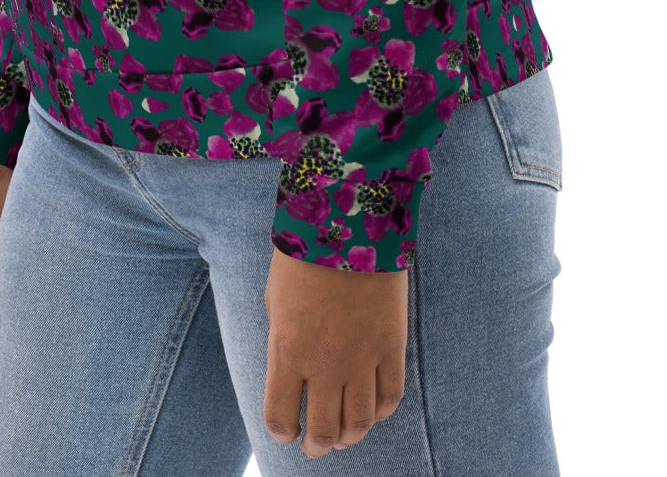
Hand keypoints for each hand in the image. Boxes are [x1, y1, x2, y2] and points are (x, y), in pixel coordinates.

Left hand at [262, 247, 408, 456]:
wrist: (349, 220)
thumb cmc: (304, 255)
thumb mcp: (275, 301)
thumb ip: (281, 343)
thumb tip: (290, 378)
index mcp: (287, 351)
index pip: (280, 417)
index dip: (283, 431)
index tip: (287, 430)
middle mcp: (324, 363)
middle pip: (323, 430)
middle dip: (316, 446)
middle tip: (315, 447)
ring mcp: (362, 357)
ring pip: (360, 423)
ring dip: (349, 437)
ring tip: (343, 437)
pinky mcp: (392, 344)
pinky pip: (391, 396)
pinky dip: (382, 412)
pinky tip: (373, 410)